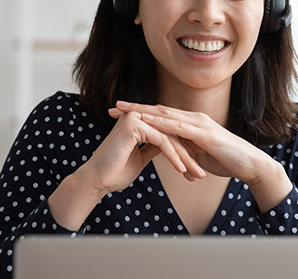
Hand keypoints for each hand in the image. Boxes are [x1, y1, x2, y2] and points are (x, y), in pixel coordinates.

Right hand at [48, 108, 205, 229]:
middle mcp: (138, 116)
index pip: (169, 135)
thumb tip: (168, 147)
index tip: (197, 169)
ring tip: (196, 174)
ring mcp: (136, 118)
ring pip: (170, 138)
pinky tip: (181, 170)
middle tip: (201, 173)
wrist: (96, 181)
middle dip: (189, 156)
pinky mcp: (134, 125)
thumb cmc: (115, 172)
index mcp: (140, 122)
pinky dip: (173, 156)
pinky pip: (161, 141)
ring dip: (185, 158)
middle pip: (172, 135)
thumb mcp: (141, 158)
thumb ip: (154, 148)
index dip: (185, 152)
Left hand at [110, 101, 291, 194]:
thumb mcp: (201, 156)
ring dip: (143, 112)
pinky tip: (148, 122)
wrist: (250, 164)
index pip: (161, 115)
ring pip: (166, 115)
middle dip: (135, 108)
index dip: (140, 113)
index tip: (120, 113)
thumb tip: (179, 161)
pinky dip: (162, 124)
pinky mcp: (205, 134)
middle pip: (159, 110)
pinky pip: (179, 127)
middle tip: (113, 107)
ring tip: (124, 112)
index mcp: (191, 123)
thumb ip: (189, 153)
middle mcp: (194, 118)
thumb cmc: (227, 160)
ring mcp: (199, 124)